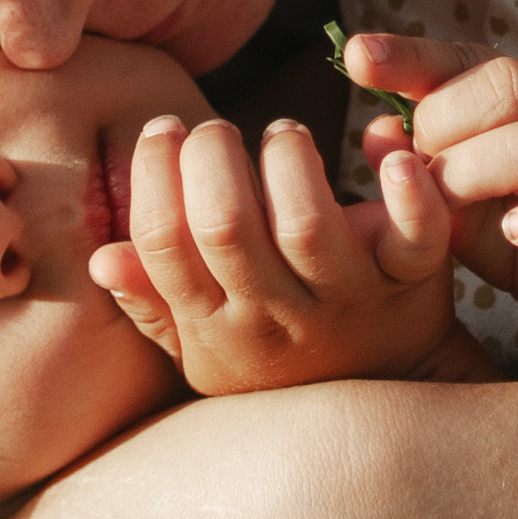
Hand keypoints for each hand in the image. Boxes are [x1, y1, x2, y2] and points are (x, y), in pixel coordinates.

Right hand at [87, 111, 467, 392]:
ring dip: (286, 160)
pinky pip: (414, 235)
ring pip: (305, 223)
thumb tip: (102, 258)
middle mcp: (276, 314)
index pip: (164, 244)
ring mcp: (345, 297)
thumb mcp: (205, 344)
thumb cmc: (281, 352)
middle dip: (211, 158)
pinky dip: (407, 189)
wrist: (387, 390)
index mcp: (216, 325)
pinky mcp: (408, 278)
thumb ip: (154, 301)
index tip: (163, 130)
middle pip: (226, 226)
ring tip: (283, 133)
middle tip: (216, 128)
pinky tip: (387, 144)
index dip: (154, 176)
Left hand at [343, 31, 517, 364]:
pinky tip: (512, 233)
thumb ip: (419, 159)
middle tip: (420, 174)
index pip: (472, 57)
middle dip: (443, 125)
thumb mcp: (461, 191)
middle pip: (508, 84)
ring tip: (449, 208)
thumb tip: (373, 130)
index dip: (413, 55)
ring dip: (472, 173)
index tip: (356, 58)